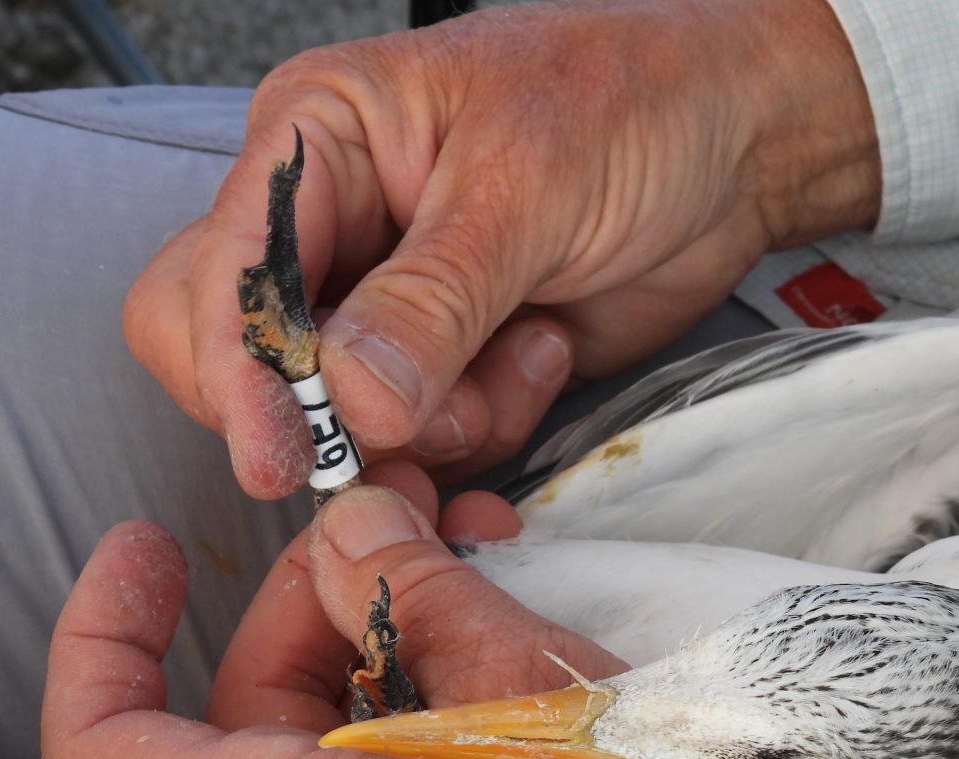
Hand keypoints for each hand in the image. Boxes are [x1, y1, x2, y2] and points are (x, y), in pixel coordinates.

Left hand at [41, 471, 894, 758]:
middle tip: (413, 529)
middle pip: (252, 726)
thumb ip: (420, 592)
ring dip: (398, 650)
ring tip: (495, 580)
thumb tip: (360, 531)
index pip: (112, 751)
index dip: (106, 637)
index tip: (156, 553)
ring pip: (343, 758)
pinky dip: (438, 714)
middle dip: (318, 604)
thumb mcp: (525, 688)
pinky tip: (526, 664)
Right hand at [124, 0, 878, 496]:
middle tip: (413, 428)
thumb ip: (431, 301)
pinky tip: (548, 351)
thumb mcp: (523, 188)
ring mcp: (395, 309)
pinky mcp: (458, 366)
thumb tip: (350, 401)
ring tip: (531, 341)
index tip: (280, 453)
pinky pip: (434, 440)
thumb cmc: (630, 105)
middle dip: (328, 414)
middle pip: (248, 361)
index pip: (219, 273)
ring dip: (441, 419)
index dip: (236, 370)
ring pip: (351, 420)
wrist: (738, 147)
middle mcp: (336, 230)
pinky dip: (490, 425)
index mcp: (317, 143)